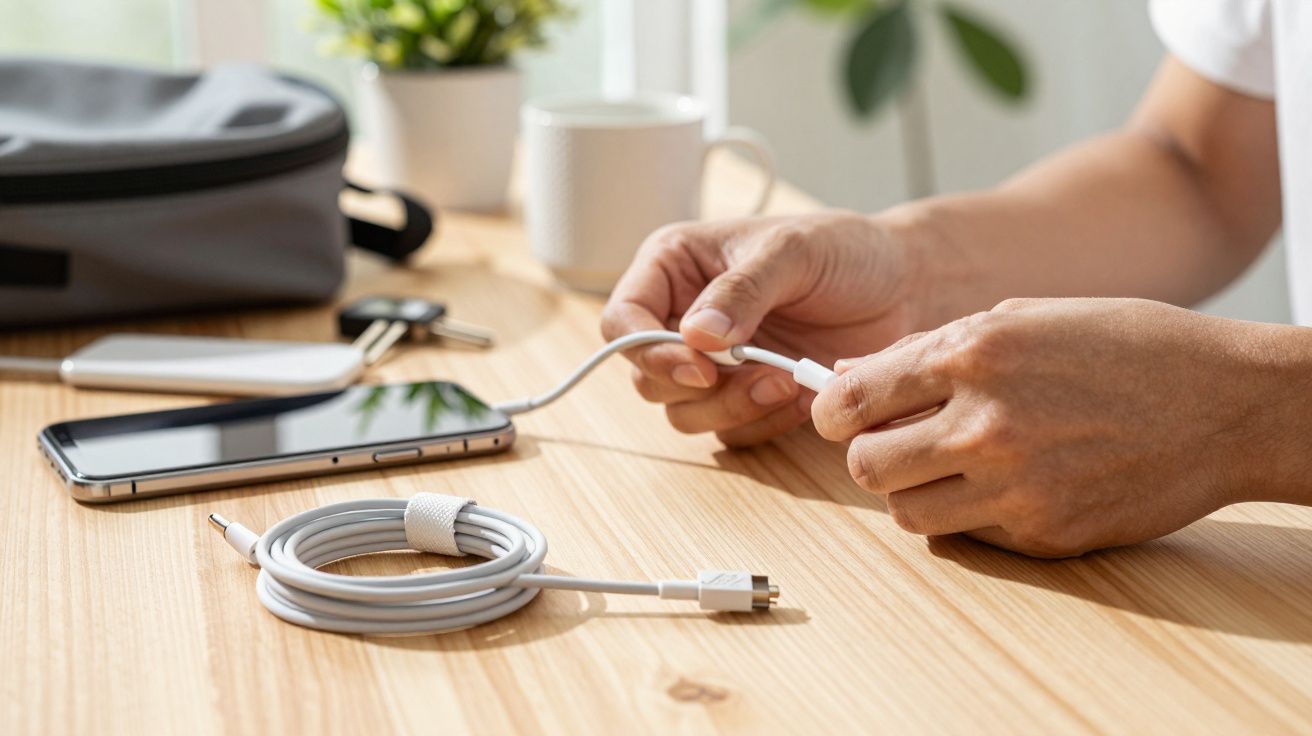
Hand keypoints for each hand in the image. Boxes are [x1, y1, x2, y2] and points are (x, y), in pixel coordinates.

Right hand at [601, 212, 922, 445]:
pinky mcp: (743, 396)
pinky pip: (728, 432)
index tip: (701, 368)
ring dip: (732, 410)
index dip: (648, 353)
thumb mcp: (792, 252)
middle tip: (763, 376)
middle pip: (648, 378)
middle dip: (702, 389)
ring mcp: (712, 362)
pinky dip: (760, 424)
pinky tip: (799, 396)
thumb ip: (741, 290)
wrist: (904, 286)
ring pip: (685, 413)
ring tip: (787, 384)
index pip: (623, 322)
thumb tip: (695, 335)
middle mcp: (681, 317)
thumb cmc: (845, 250)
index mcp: (673, 267)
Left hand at [812, 297, 1298, 556]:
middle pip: (865, 467)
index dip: (831, 412)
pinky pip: (971, 536)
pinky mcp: (1045, 534)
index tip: (839, 416)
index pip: (850, 400)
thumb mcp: (1024, 319)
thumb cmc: (1125, 347)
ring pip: (906, 515)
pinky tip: (1012, 484)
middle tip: (896, 446)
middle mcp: (986, 425)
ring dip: (914, 494)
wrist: (1228, 404)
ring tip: (949, 469)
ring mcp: (1016, 487)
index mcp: (973, 355)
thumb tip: (847, 373)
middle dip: (869, 456)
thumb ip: (929, 348)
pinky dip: (975, 516)